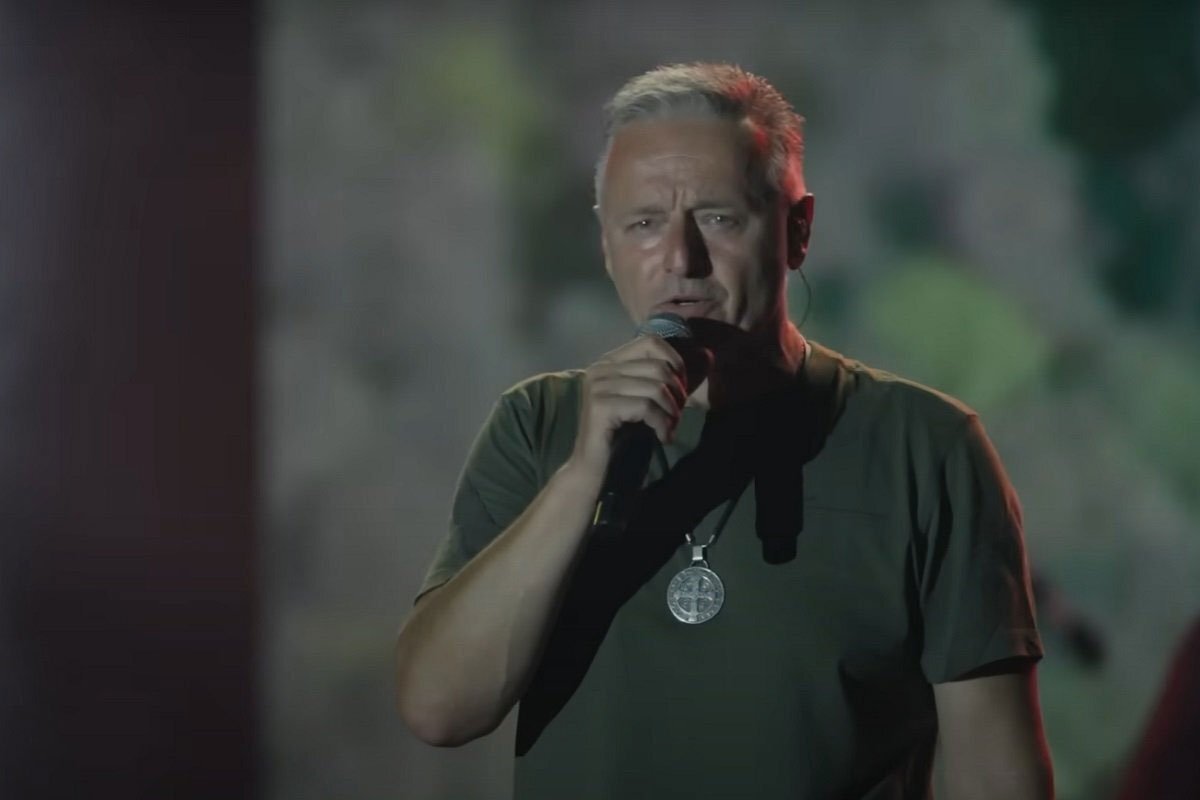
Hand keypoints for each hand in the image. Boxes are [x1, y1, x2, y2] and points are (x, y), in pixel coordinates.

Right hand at [569, 334, 689, 477]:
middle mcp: (600, 369)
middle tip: (676, 417)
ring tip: (670, 428)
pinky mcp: (600, 407)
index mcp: (609, 362)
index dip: (674, 362)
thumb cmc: (625, 435)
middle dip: (676, 393)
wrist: (596, 470)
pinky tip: (662, 437)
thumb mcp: (651, 402)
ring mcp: (597, 386)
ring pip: (654, 388)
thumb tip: (709, 354)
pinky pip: (646, 406)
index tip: (681, 390)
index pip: (650, 341)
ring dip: (671, 412)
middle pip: (657, 367)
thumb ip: (675, 379)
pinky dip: (662, 424)